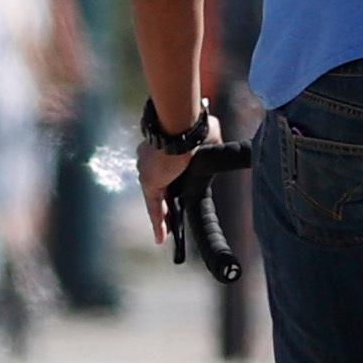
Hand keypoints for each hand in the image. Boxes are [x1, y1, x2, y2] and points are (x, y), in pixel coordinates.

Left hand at [138, 115, 221, 242]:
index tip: (176, 189)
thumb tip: (215, 143)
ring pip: (155, 199)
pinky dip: (158, 222)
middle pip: (158, 186)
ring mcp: (147, 171)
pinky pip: (154, 207)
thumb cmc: (195, 125)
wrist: (181, 125)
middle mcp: (150, 160)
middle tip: (169, 219)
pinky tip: (161, 238)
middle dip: (165, 202)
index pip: (166, 169)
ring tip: (166, 234)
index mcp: (163, 148)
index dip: (171, 181)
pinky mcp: (149, 182)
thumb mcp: (208, 135)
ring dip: (162, 216)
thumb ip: (210, 143)